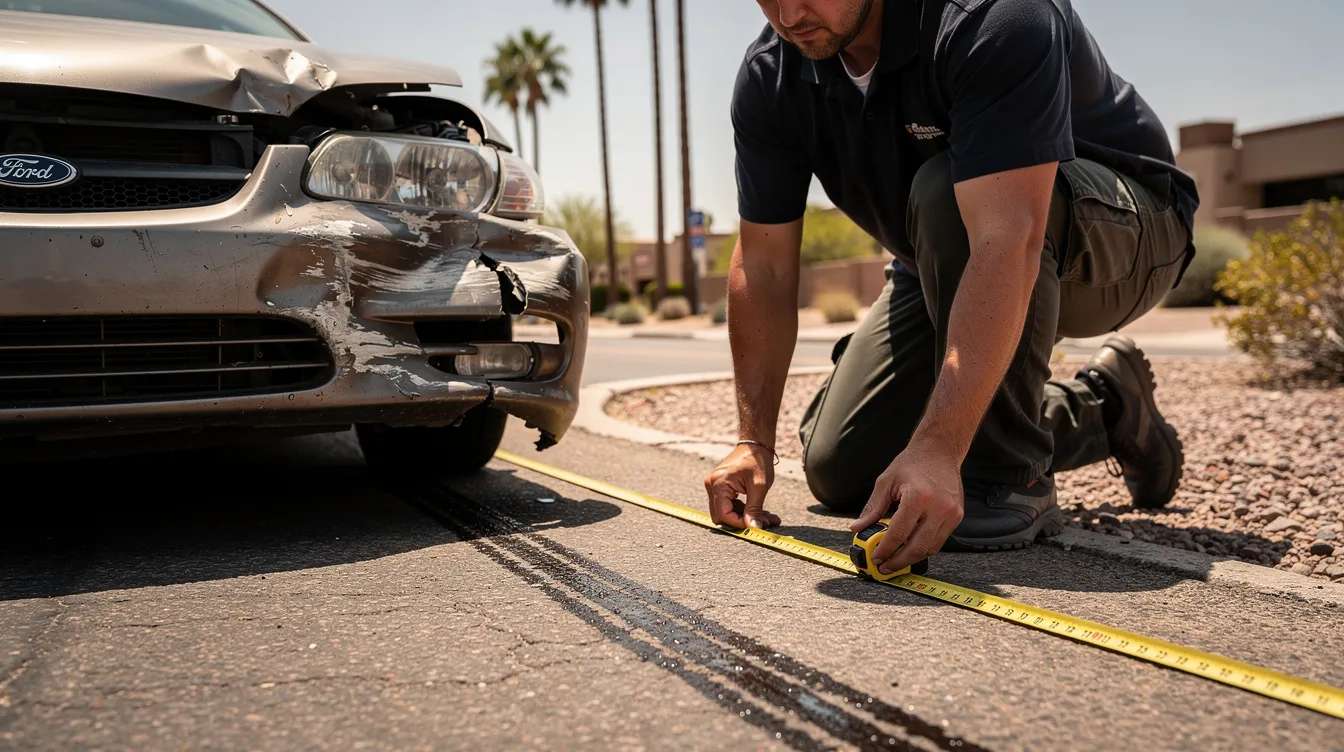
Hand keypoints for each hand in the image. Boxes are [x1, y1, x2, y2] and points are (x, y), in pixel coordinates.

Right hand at [704, 444, 781, 528]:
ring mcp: (715, 486)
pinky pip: (729, 505)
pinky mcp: (721, 487)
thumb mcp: (759, 487)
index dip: (739, 523)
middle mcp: (712, 485)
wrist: (756, 444)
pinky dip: (744, 510)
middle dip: (743, 522)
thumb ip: (754, 509)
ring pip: (726, 512)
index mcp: (719, 484)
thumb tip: (754, 529)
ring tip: (768, 517)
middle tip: (764, 522)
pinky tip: (761, 511)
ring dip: (745, 517)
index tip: (757, 526)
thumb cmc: (758, 461)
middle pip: (721, 516)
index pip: (723, 514)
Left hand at [849, 442, 963, 573]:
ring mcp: (951, 513)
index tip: (875, 557)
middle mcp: (938, 507)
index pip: (899, 533)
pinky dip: (924, 548)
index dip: (885, 549)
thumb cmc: (912, 463)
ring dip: (911, 558)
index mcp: (918, 497)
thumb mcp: (886, 482)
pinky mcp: (957, 516)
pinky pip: (939, 540)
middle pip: (917, 547)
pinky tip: (910, 548)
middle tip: (884, 567)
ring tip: (895, 561)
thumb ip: (872, 508)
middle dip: (898, 561)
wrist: (939, 451)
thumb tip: (858, 528)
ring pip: (930, 548)